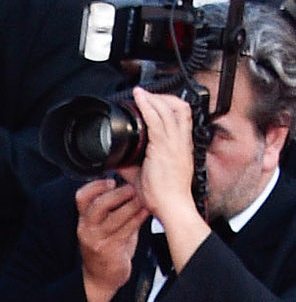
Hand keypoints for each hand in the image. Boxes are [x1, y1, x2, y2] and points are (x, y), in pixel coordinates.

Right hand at [74, 170, 146, 301]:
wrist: (101, 277)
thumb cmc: (106, 247)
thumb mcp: (102, 225)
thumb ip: (110, 207)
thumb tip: (128, 182)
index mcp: (84, 219)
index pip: (82, 197)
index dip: (96, 186)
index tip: (111, 181)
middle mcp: (87, 229)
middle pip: (98, 205)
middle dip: (118, 194)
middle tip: (132, 187)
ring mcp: (97, 240)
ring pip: (115, 217)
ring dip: (132, 205)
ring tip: (143, 198)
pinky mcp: (110, 249)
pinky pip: (126, 230)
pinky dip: (138, 218)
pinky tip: (145, 212)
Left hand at [131, 86, 210, 261]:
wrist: (173, 207)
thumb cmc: (165, 198)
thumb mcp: (147, 177)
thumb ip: (134, 166)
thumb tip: (118, 161)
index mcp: (182, 148)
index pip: (183, 117)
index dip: (172, 105)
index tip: (158, 102)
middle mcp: (182, 142)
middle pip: (179, 108)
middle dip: (163, 97)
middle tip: (147, 95)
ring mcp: (174, 143)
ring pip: (168, 110)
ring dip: (154, 98)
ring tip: (141, 94)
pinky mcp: (164, 147)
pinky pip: (157, 120)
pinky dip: (148, 106)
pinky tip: (140, 99)